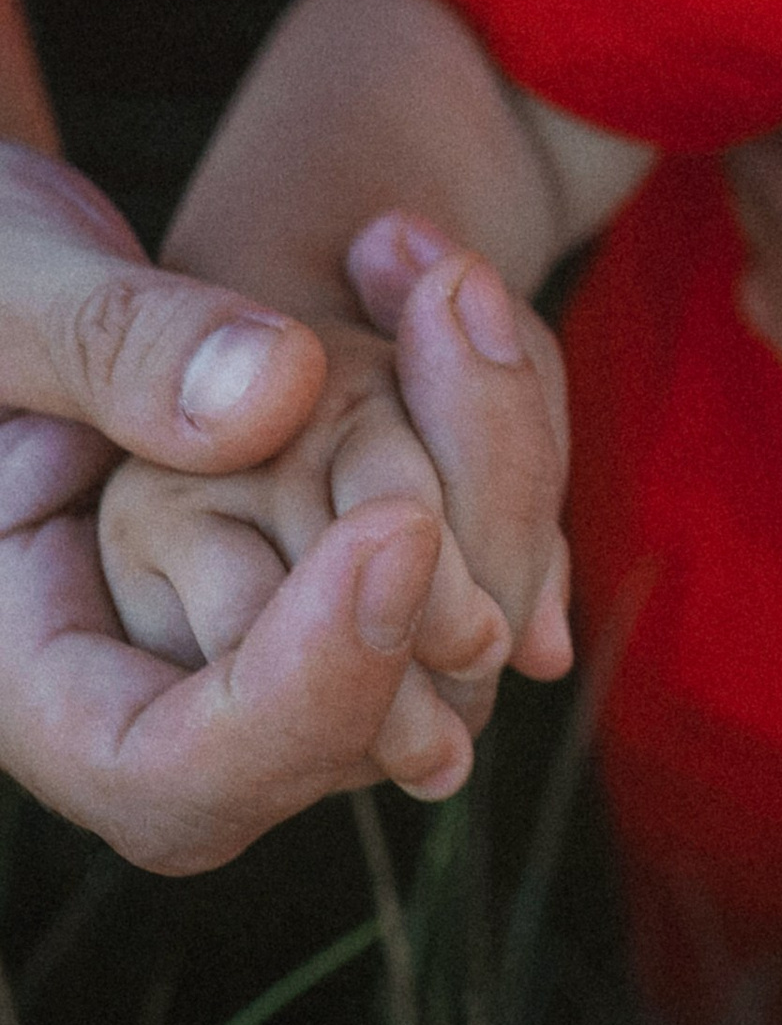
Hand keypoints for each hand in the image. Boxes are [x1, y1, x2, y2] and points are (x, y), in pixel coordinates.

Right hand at [0, 147, 552, 869]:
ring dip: (490, 526)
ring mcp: (241, 646)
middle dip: (429, 613)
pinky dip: (487, 480)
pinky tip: (466, 330)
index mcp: (22, 664)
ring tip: (460, 307)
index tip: (396, 531)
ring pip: (415, 673)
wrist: (22, 252)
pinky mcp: (316, 583)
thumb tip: (267, 398)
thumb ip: (112, 343)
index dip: (301, 691)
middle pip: (321, 748)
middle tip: (471, 429)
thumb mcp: (6, 279)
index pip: (167, 772)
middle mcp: (144, 689)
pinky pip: (437, 587)